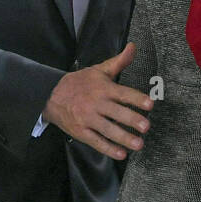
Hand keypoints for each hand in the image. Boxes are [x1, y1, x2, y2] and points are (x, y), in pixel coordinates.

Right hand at [43, 43, 153, 159]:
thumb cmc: (80, 82)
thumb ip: (119, 61)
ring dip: (124, 138)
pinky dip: (108, 149)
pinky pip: (96, 142)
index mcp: (103, 88)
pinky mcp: (80, 132)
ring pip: (108, 130)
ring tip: (139, 144)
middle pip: (116, 112)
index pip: (123, 93)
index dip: (136, 98)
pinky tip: (121, 154)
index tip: (150, 104)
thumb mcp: (99, 70)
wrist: (50, 94)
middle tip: (146, 127)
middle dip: (132, 120)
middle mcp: (96, 104)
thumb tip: (133, 47)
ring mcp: (87, 119)